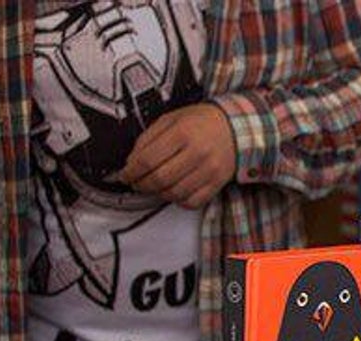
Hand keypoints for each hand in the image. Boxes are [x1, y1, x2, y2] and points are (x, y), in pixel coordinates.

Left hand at [118, 104, 236, 209]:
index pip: (147, 160)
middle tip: (136, 182)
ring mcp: (209, 170)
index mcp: (182, 133)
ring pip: (174, 193)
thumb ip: (148, 138)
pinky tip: (174, 191)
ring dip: (158, 193)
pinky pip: (192, 202)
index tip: (125, 175)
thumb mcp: (170, 119)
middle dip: (141, 184)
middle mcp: (197, 152)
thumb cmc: (201, 122)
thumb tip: (132, 162)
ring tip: (153, 186)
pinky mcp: (217, 183)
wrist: (235, 128)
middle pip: (159, 179)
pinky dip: (178, 200)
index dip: (131, 171)